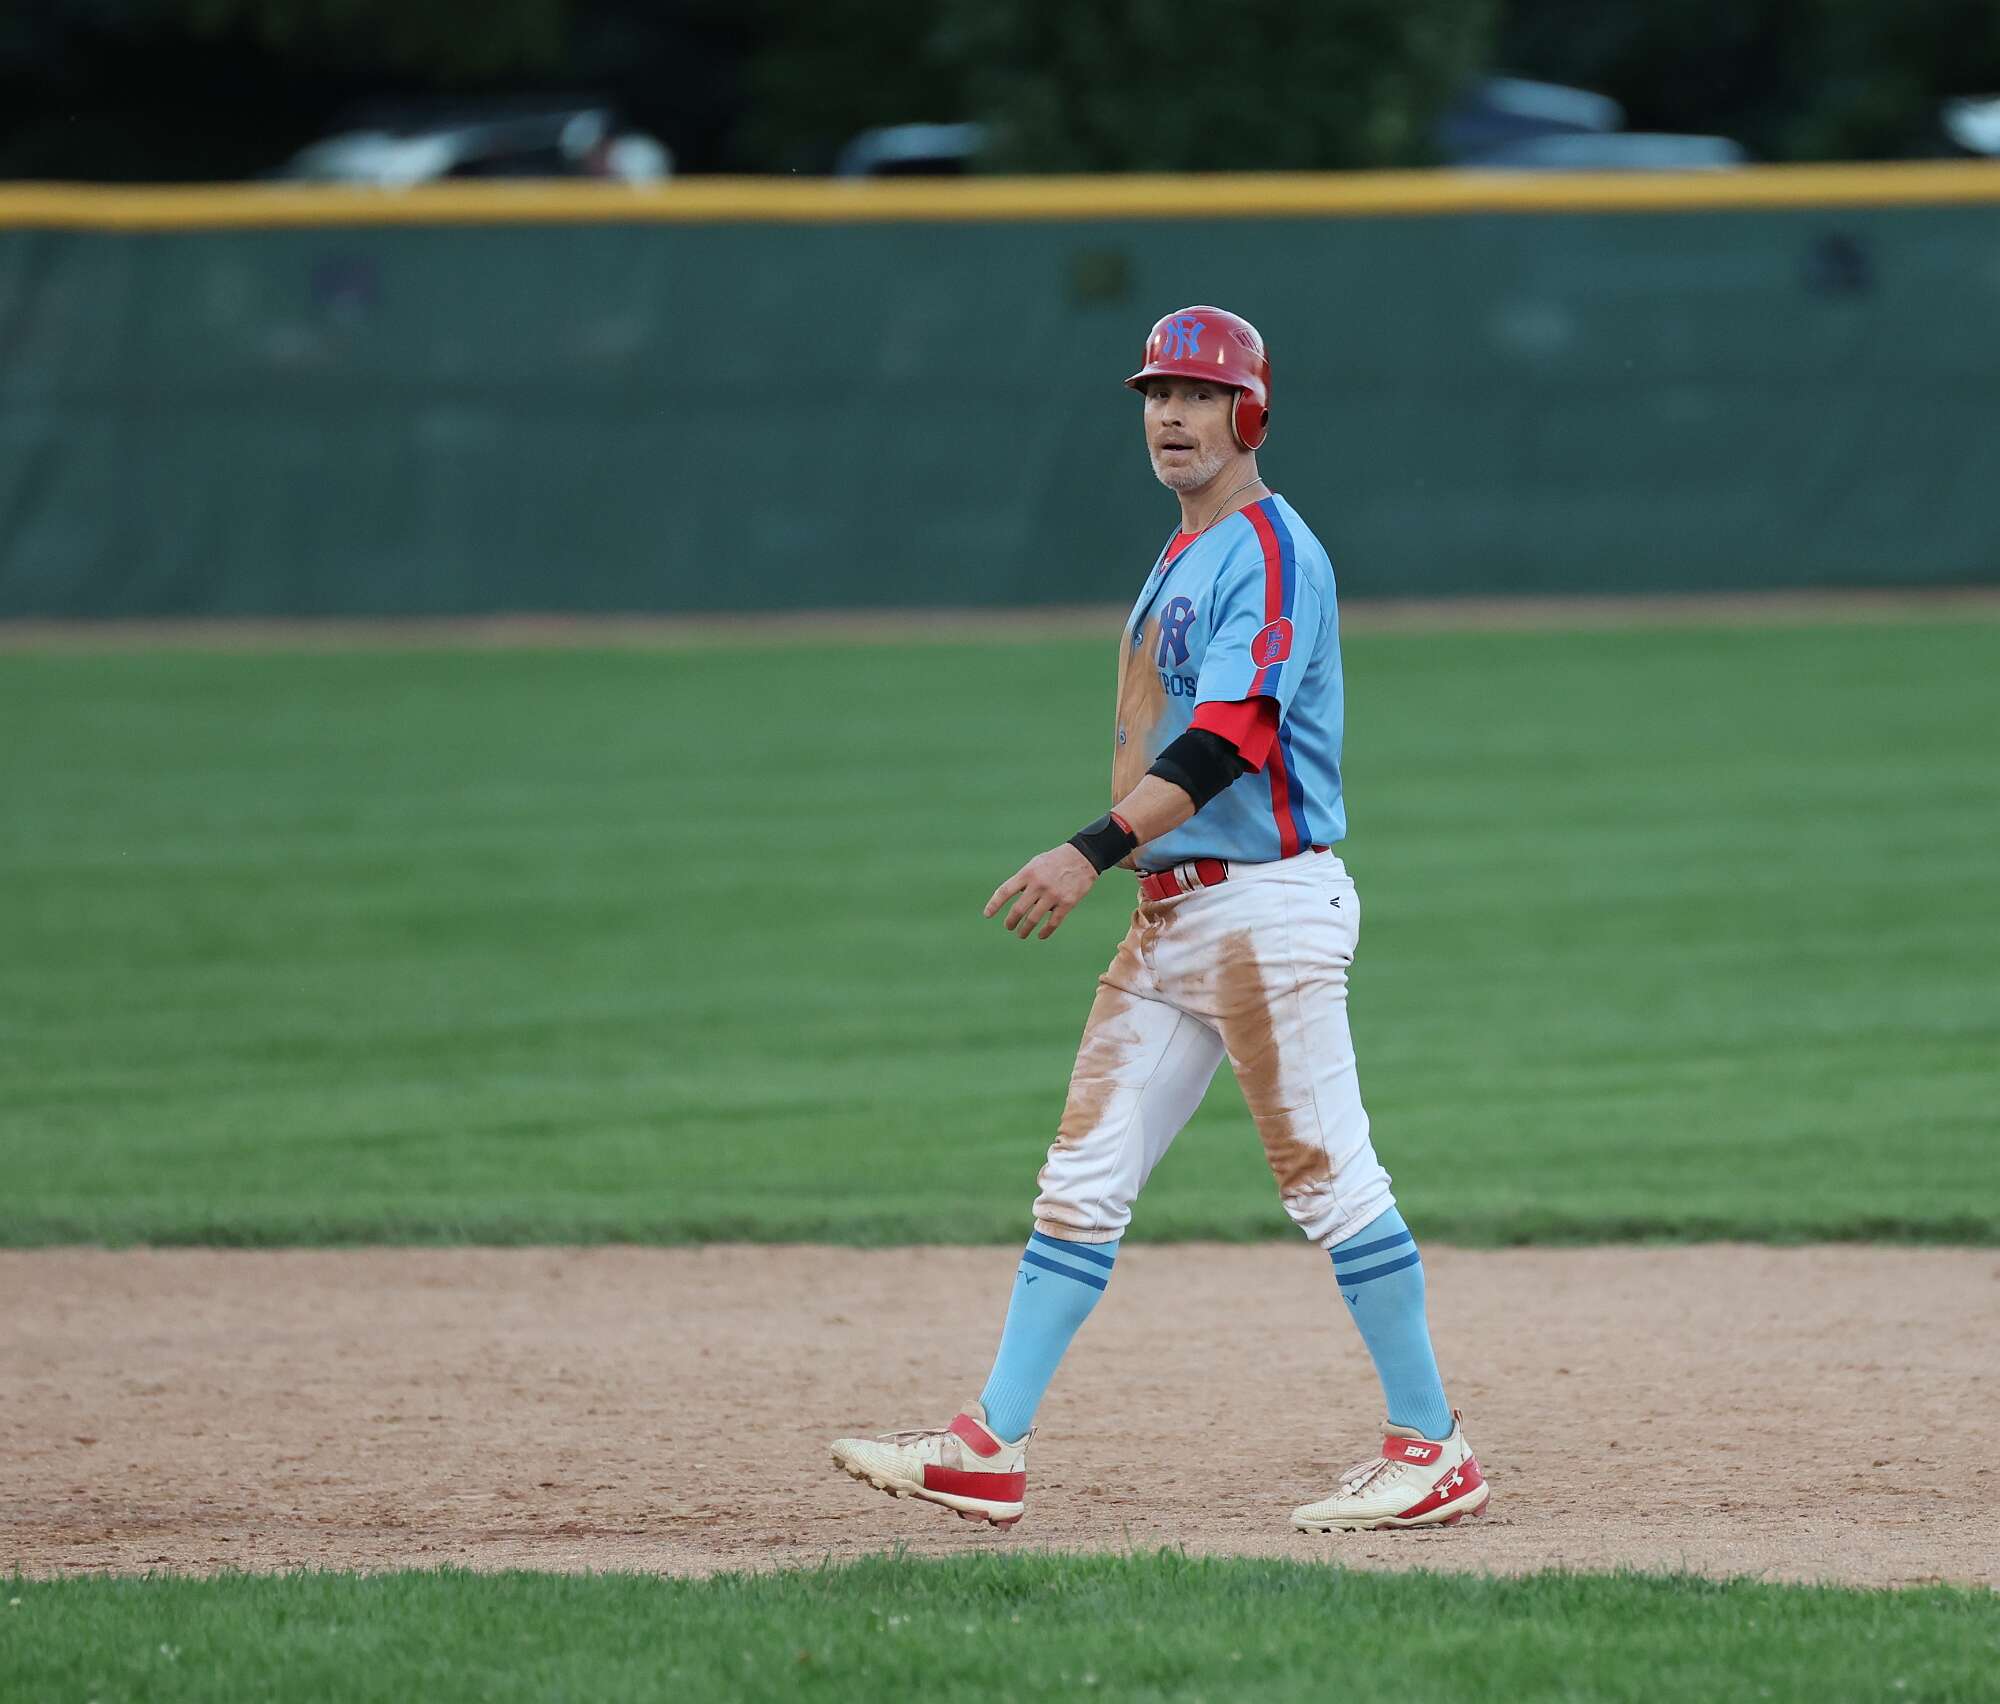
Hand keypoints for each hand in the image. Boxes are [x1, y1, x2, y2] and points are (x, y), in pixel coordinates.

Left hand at [984, 844, 1098, 940]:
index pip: (1005, 891)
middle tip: (1008, 926)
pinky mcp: (1067, 903)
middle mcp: (1039, 885)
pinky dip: (1045, 932)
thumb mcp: (1035, 863)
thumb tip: (1013, 897)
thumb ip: (1023, 880)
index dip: (994, 904)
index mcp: (1028, 873)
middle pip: (1018, 909)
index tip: (987, 914)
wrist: (1083, 857)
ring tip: (1021, 934)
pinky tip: (1040, 935)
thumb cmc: (1055, 860)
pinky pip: (1053, 922)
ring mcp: (1053, 895)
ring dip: (1024, 930)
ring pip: (1033, 919)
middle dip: (1010, 922)